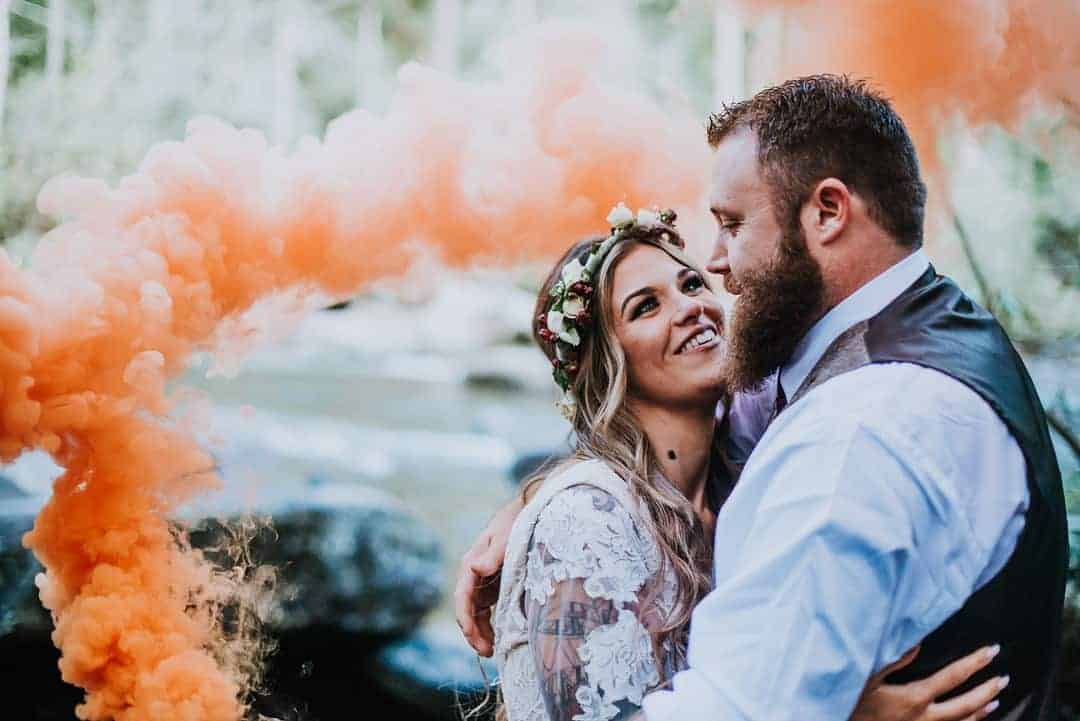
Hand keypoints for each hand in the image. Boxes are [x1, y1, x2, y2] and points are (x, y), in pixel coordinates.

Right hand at [454, 496, 523, 655]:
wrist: (529, 512)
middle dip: (472, 631)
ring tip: (490, 652)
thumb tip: (475, 567)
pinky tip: (496, 639)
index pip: (462, 595)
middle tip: (486, 651)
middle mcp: (474, 573)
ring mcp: (483, 581)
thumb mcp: (506, 536)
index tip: (472, 635)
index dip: (465, 617)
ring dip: (480, 632)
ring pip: (475, 612)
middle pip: (466, 608)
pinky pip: (486, 610)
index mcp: (472, 562)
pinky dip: (489, 625)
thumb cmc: (516, 522)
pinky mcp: (494, 587)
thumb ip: (493, 554)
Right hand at [850, 644, 1007, 720]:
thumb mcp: (869, 678)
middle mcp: (927, 717)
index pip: (952, 676)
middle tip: (1003, 677)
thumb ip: (893, 661)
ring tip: (996, 700)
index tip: (991, 650)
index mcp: (916, 697)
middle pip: (966, 704)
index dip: (974, 662)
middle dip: (987, 689)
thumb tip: (917, 644)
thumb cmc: (857, 705)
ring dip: (982, 711)